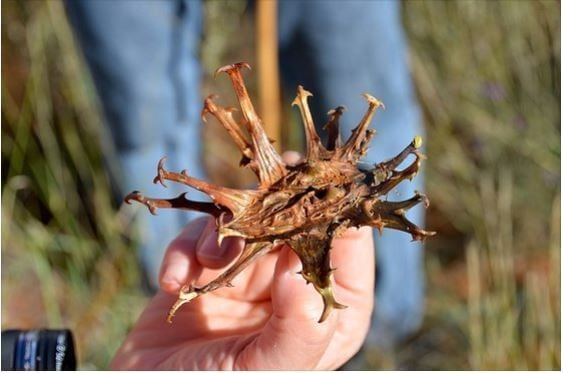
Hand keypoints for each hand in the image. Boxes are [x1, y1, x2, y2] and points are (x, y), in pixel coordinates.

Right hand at [111, 153, 374, 369]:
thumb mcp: (264, 371)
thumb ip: (297, 331)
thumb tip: (302, 272)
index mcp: (325, 312)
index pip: (348, 248)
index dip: (336, 211)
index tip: (316, 181)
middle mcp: (291, 286)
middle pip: (295, 221)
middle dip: (273, 205)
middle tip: (258, 188)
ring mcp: (249, 274)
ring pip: (247, 219)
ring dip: (222, 233)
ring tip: (205, 263)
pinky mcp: (207, 268)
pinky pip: (199, 236)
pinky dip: (183, 250)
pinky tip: (171, 282)